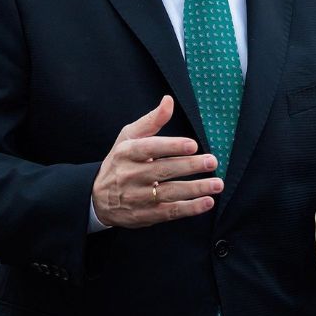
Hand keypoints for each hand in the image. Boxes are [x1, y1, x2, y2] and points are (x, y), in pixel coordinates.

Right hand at [92, 96, 220, 227]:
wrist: (98, 199)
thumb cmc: (120, 162)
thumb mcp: (128, 138)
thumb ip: (151, 121)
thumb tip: (168, 101)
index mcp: (127, 153)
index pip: (150, 148)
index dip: (172, 146)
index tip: (193, 145)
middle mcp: (131, 175)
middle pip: (163, 170)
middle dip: (190, 166)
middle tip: (212, 162)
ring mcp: (137, 197)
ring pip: (169, 193)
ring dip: (195, 189)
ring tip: (217, 184)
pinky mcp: (145, 215)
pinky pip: (170, 212)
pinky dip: (190, 208)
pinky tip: (207, 202)